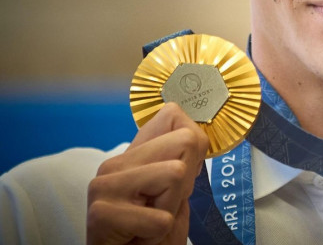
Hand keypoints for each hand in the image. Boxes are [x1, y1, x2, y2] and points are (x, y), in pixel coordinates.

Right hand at [87, 103, 208, 244]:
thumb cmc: (147, 235)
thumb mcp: (172, 194)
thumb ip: (180, 163)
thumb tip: (196, 134)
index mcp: (133, 155)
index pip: (172, 115)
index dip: (194, 147)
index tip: (181, 181)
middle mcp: (115, 164)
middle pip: (186, 140)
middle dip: (186, 181)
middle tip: (164, 207)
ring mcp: (105, 186)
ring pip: (175, 173)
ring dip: (171, 208)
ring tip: (150, 224)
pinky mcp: (102, 213)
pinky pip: (161, 218)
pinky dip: (159, 234)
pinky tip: (139, 238)